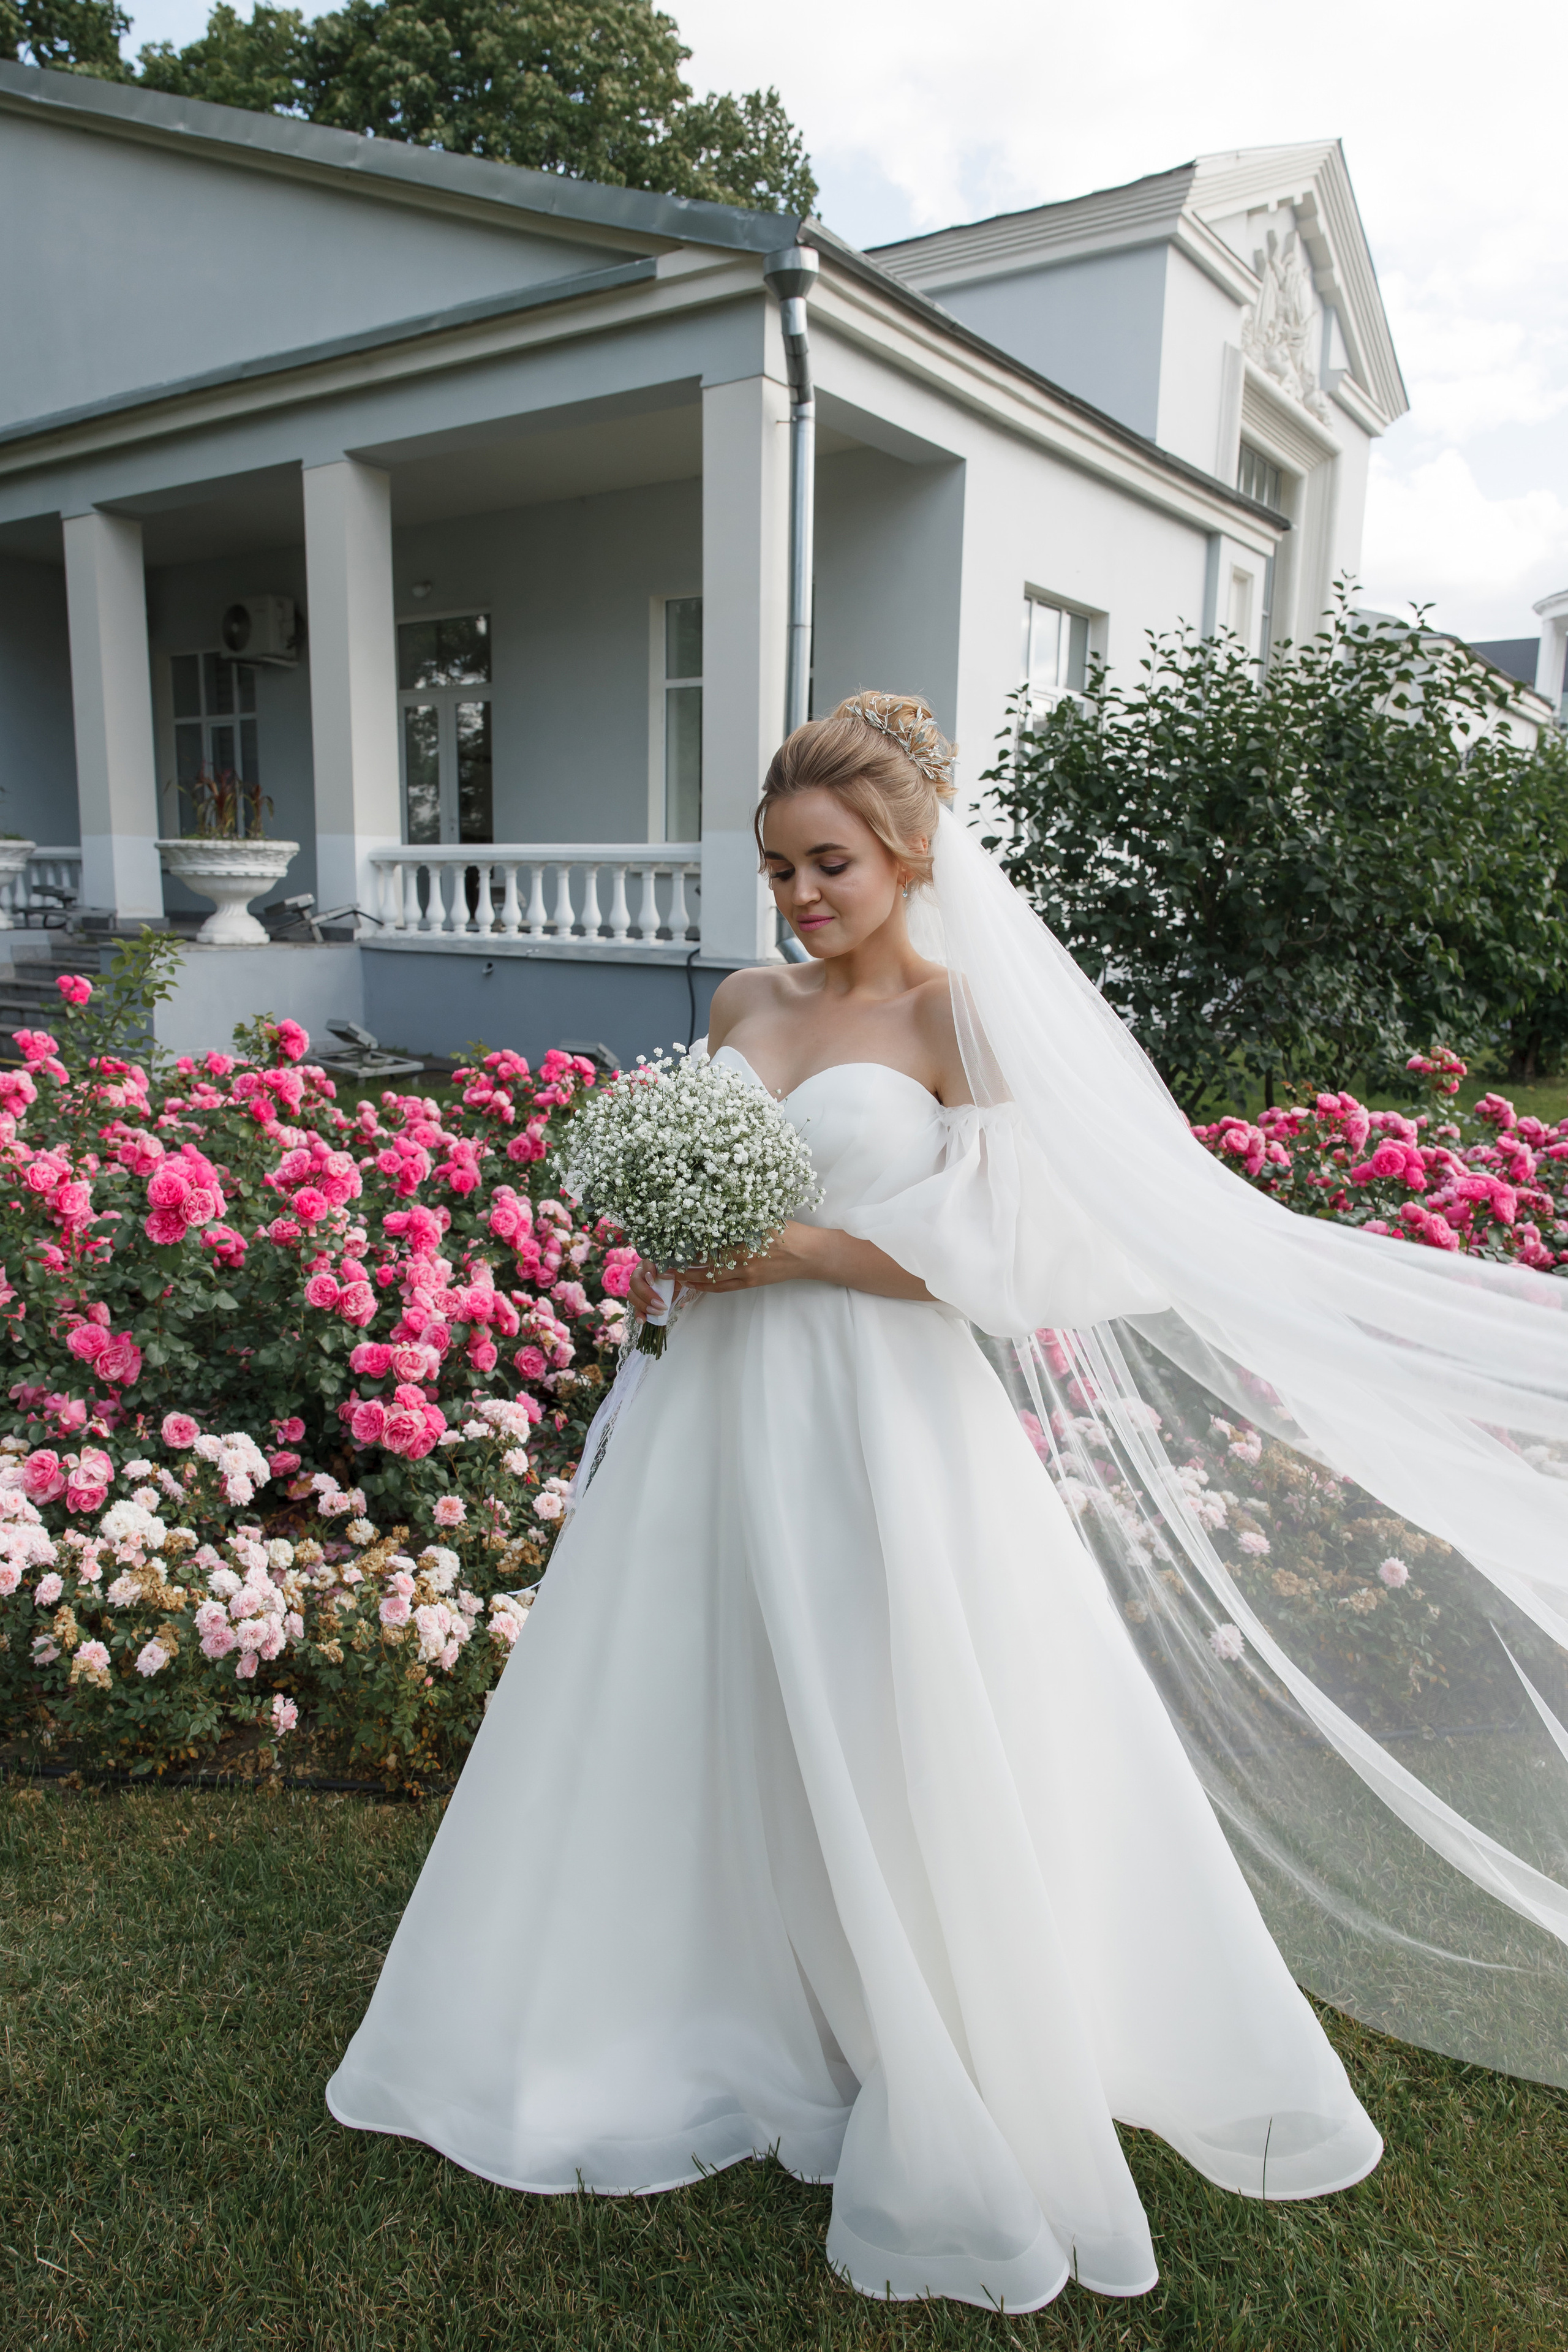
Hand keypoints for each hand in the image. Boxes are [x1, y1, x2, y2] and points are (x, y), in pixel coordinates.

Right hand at [627, 1258, 670, 1319]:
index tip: (654, 1282)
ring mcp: (635, 1287)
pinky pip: (634, 1307)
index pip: (645, 1264)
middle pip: (635, 1282)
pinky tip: (642, 1320)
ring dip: (644, 1305)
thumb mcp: (676, 1277)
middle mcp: (639, 1273)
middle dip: (646, 1294)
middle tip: (660, 1304)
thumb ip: (673, 1276)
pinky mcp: (637, 1300)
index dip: (648, 1272)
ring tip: (657, 1312)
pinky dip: (638, 1314)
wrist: (674, 1287)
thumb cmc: (674, 1278)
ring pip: (631, 1295)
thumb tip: (670, 1276)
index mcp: (649, 1263)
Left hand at [676, 1222, 826, 1293]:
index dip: (692, 1244)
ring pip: (712, 1280)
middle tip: (666, 1262)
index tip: (675, 1239)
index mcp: (746, 1241)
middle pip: (707, 1265)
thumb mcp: (765, 1218)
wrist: (810, 1255)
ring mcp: (746, 1275)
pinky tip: (694, 1285)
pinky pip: (723, 1288)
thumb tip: (718, 1211)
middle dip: (686, 1265)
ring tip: (675, 1274)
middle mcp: (743, 1261)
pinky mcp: (750, 1283)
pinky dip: (707, 1287)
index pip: (712, 1244)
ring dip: (692, 1278)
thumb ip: (742, 1218)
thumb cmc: (790, 1232)